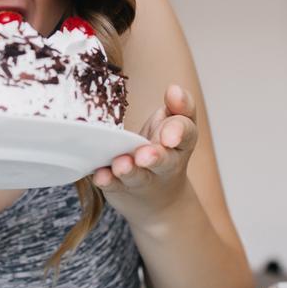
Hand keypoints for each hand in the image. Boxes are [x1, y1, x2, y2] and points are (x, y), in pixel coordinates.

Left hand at [92, 83, 197, 223]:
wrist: (157, 199)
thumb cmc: (162, 147)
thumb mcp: (172, 123)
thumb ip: (175, 106)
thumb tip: (175, 88)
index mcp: (181, 142)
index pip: (186, 133)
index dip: (178, 130)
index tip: (170, 131)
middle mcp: (166, 163)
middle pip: (165, 161)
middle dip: (155, 157)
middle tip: (145, 155)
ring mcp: (144, 179)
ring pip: (138, 176)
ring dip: (129, 170)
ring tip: (121, 165)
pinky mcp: (122, 190)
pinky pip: (114, 186)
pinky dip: (107, 181)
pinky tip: (100, 175)